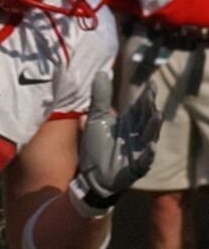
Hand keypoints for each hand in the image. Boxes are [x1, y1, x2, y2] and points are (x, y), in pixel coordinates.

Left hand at [72, 74, 160, 208]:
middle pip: (147, 118)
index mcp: (130, 122)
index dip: (146, 96)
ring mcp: (139, 150)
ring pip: (149, 136)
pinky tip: (150, 145)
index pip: (141, 106)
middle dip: (150, 108)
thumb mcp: (96, 120)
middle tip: (152, 96)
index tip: (151, 83)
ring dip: (153, 126)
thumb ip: (100, 98)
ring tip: (156, 115)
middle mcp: (138, 134)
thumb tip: (102, 72)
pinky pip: (145, 159)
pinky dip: (148, 153)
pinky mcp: (137, 166)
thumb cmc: (96, 147)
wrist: (91, 176)